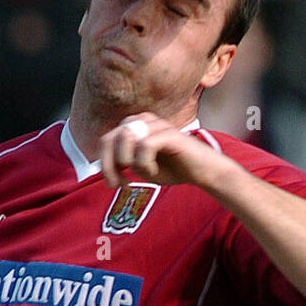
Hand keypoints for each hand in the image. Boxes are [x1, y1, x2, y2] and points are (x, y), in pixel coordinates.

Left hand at [99, 113, 228, 190]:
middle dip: (109, 166)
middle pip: (109, 139)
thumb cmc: (172, 168)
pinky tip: (153, 170)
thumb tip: (103, 166)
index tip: (113, 184)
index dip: (104, 165)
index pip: (105, 141)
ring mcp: (155, 124)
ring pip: (125, 138)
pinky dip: (145, 163)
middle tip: (118, 185)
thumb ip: (122, 163)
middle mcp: (142, 121)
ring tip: (141, 173)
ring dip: (127, 162)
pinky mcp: (169, 133)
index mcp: (133, 127)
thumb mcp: (141, 167)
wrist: (201, 172)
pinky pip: (145, 146)